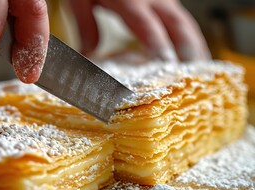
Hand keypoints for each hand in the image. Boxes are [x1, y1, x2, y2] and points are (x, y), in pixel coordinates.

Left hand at [68, 0, 210, 60]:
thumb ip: (86, 25)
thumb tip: (90, 55)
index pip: (148, 26)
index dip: (158, 46)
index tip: (166, 66)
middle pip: (178, 24)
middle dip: (189, 50)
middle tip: (194, 75)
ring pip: (184, 22)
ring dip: (194, 45)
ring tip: (200, 69)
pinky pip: (180, 18)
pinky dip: (188, 37)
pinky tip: (189, 52)